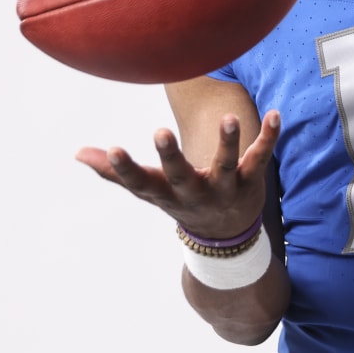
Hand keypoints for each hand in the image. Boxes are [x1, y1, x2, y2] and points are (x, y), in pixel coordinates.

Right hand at [75, 110, 279, 238]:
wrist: (225, 238)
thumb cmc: (179, 200)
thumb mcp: (149, 190)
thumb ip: (116, 172)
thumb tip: (77, 153)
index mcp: (166, 193)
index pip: (141, 183)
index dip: (124, 169)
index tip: (112, 150)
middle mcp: (194, 192)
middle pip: (181, 174)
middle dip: (171, 154)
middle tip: (160, 131)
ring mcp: (224, 188)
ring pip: (226, 165)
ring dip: (228, 142)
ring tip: (230, 117)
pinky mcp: (251, 180)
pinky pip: (261, 157)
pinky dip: (269, 137)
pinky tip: (276, 114)